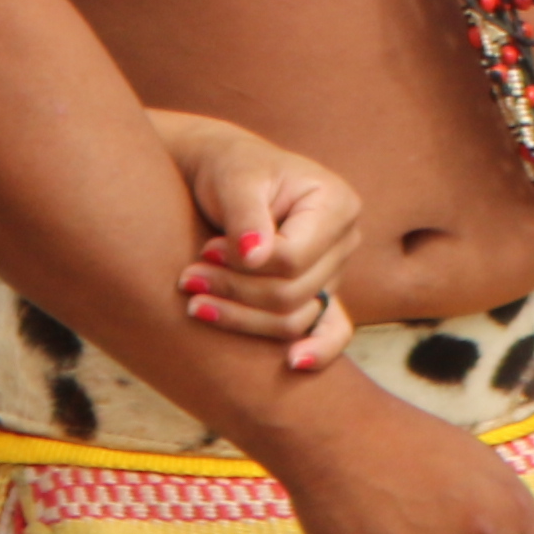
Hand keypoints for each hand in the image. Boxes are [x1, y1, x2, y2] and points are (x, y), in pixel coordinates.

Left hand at [159, 111, 362, 371]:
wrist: (225, 175)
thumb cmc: (230, 169)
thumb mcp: (235, 178)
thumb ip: (246, 216)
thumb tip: (254, 256)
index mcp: (336, 204)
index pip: (292, 259)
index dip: (244, 265)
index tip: (204, 251)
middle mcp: (345, 242)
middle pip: (292, 294)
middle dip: (235, 293)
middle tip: (188, 279)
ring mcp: (335, 273)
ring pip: (295, 318)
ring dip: (242, 318)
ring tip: (196, 302)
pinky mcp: (321, 294)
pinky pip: (332, 331)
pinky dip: (316, 350)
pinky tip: (293, 364)